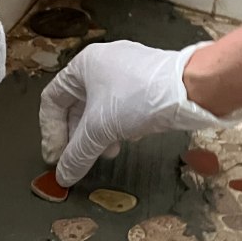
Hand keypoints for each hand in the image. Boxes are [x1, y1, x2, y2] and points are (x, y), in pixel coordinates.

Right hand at [38, 40, 228, 185]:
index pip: (52, 100)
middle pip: (76, 106)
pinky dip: (118, 126)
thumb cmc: (137, 99)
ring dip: (98, 135)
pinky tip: (129, 140)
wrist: (191, 88)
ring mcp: (127, 70)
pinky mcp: (147, 81)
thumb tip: (63, 177)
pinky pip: (122, 106)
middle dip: (77, 136)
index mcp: (83, 65)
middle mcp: (103, 63)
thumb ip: (77, 155)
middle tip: (79, 160)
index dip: (50, 132)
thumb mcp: (99, 130)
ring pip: (100, 108)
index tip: (56, 158)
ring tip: (107, 153)